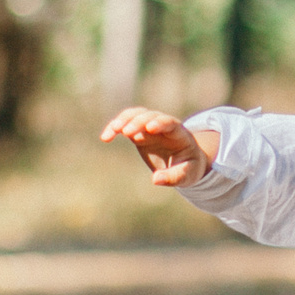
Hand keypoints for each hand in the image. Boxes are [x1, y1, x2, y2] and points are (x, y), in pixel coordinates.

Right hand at [100, 106, 219, 185]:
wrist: (185, 163)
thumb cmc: (188, 168)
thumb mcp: (187, 175)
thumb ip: (173, 177)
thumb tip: (155, 179)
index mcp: (179, 134)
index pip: (169, 122)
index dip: (160, 123)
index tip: (150, 128)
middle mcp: (163, 125)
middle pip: (150, 116)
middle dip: (138, 122)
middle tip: (125, 132)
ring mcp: (150, 126)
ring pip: (135, 115)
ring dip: (123, 120)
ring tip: (112, 131)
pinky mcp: (139, 132)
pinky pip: (125, 124)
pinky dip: (115, 128)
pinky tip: (106, 137)